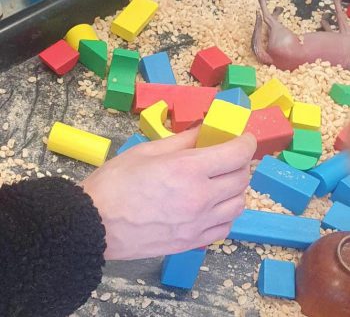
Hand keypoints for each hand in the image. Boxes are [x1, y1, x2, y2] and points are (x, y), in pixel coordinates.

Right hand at [80, 129, 256, 259]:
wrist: (95, 225)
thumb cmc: (115, 182)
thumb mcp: (146, 151)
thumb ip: (182, 140)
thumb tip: (204, 130)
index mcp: (187, 170)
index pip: (235, 154)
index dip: (246, 142)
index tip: (245, 138)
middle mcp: (200, 198)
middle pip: (241, 179)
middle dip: (241, 162)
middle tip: (229, 157)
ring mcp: (198, 224)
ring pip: (238, 205)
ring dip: (236, 189)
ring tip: (222, 181)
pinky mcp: (192, 242)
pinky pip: (225, 227)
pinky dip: (226, 212)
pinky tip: (214, 206)